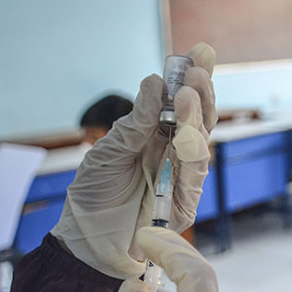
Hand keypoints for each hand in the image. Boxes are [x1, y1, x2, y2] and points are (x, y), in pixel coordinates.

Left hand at [51, 43, 216, 278]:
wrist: (88, 240)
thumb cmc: (95, 194)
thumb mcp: (108, 150)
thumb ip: (135, 121)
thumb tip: (154, 81)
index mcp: (156, 134)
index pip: (181, 102)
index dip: (194, 77)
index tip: (200, 50)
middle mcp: (174, 151)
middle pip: (200, 117)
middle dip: (202, 92)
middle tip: (196, 70)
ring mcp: (182, 176)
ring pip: (201, 141)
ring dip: (196, 116)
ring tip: (186, 93)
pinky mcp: (185, 201)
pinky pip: (195, 174)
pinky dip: (193, 153)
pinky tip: (185, 134)